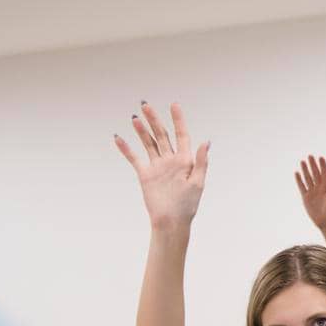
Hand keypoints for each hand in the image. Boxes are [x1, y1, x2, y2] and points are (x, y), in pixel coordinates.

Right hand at [114, 102, 210, 230]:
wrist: (170, 221)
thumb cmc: (187, 205)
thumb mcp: (198, 182)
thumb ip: (201, 161)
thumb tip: (206, 141)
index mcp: (185, 161)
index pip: (181, 135)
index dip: (178, 120)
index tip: (174, 105)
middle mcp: (170, 160)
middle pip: (161, 135)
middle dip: (154, 119)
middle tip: (145, 105)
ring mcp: (157, 166)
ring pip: (148, 143)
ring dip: (141, 130)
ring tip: (135, 117)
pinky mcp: (145, 174)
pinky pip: (134, 158)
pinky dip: (126, 149)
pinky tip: (119, 138)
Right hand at [295, 155, 325, 230]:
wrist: (325, 222)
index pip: (325, 174)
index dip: (323, 166)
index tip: (320, 157)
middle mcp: (320, 188)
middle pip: (315, 174)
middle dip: (313, 165)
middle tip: (310, 156)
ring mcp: (312, 192)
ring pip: (308, 178)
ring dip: (305, 170)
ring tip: (302, 161)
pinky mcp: (306, 197)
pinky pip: (302, 186)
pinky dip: (299, 180)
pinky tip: (297, 173)